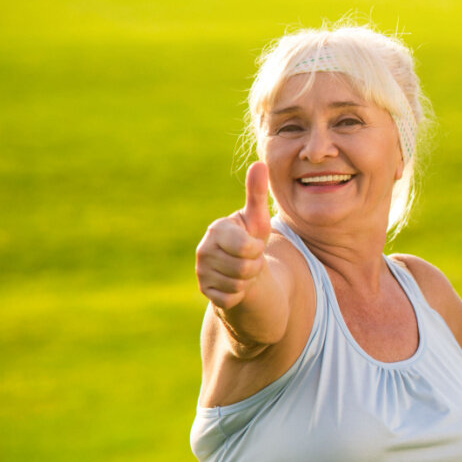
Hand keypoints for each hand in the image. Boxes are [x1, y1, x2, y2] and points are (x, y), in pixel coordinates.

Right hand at [195, 162, 271, 309]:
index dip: (256, 249)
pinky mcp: (205, 292)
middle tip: (250, 260)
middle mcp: (204, 250)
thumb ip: (257, 193)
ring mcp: (202, 272)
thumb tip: (260, 163)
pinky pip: (232, 298)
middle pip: (244, 267)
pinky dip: (240, 294)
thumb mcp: (258, 219)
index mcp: (217, 229)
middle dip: (255, 266)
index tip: (254, 245)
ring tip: (245, 271)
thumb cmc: (252, 241)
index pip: (245, 247)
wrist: (245, 272)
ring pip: (238, 284)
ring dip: (249, 280)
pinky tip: (237, 286)